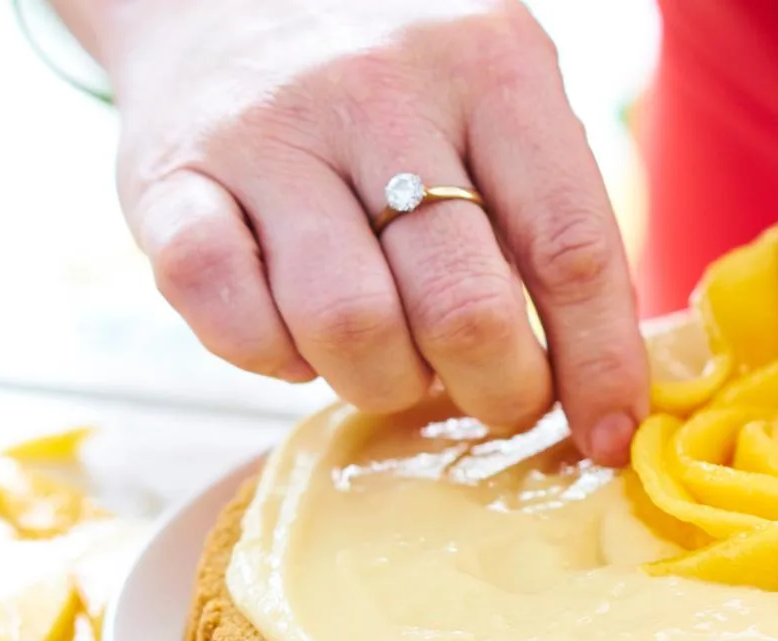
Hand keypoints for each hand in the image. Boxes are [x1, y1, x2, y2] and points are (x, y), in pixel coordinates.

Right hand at [92, 1, 645, 462]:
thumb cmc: (404, 87)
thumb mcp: (502, 102)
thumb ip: (555, 219)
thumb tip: (610, 392)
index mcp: (492, 67)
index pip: (572, 247)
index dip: (599, 363)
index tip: (609, 436)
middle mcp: (381, 90)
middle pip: (464, 307)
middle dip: (497, 391)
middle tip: (496, 397)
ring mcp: (268, 132)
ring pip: (349, 326)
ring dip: (384, 383)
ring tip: (395, 358)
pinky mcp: (168, 180)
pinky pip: (229, 316)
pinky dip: (273, 360)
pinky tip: (298, 338)